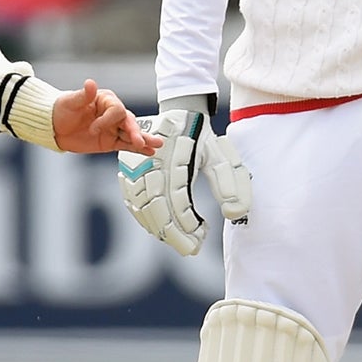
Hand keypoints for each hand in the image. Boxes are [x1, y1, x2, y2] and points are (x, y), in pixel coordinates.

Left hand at [55, 80, 162, 154]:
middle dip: (135, 132)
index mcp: (106, 101)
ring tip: (156, 144)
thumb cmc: (62, 109)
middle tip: (139, 140)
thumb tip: (90, 83)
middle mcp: (112, 114)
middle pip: (129, 122)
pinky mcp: (110, 141)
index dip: (107, 121)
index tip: (94, 128)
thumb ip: (84, 94)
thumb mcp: (70, 101)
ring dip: (144, 139)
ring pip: (131, 134)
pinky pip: (126, 145)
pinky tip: (148, 151)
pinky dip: (137, 149)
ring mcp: (112, 128)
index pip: (116, 110)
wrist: (54, 126)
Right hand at [118, 95, 251, 256]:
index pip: (178, 204)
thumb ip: (230, 183)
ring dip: (160, 230)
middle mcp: (151, 164)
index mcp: (174, 161)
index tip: (201, 241)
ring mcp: (135, 167)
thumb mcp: (221, 155)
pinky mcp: (127, 169)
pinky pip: (132, 200)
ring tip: (179, 242)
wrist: (178, 112)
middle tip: (190, 249)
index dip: (188, 227)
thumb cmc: (203, 136)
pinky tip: (160, 229)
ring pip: (142, 208)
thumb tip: (234, 213)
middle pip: (158, 210)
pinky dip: (145, 218)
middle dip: (174, 235)